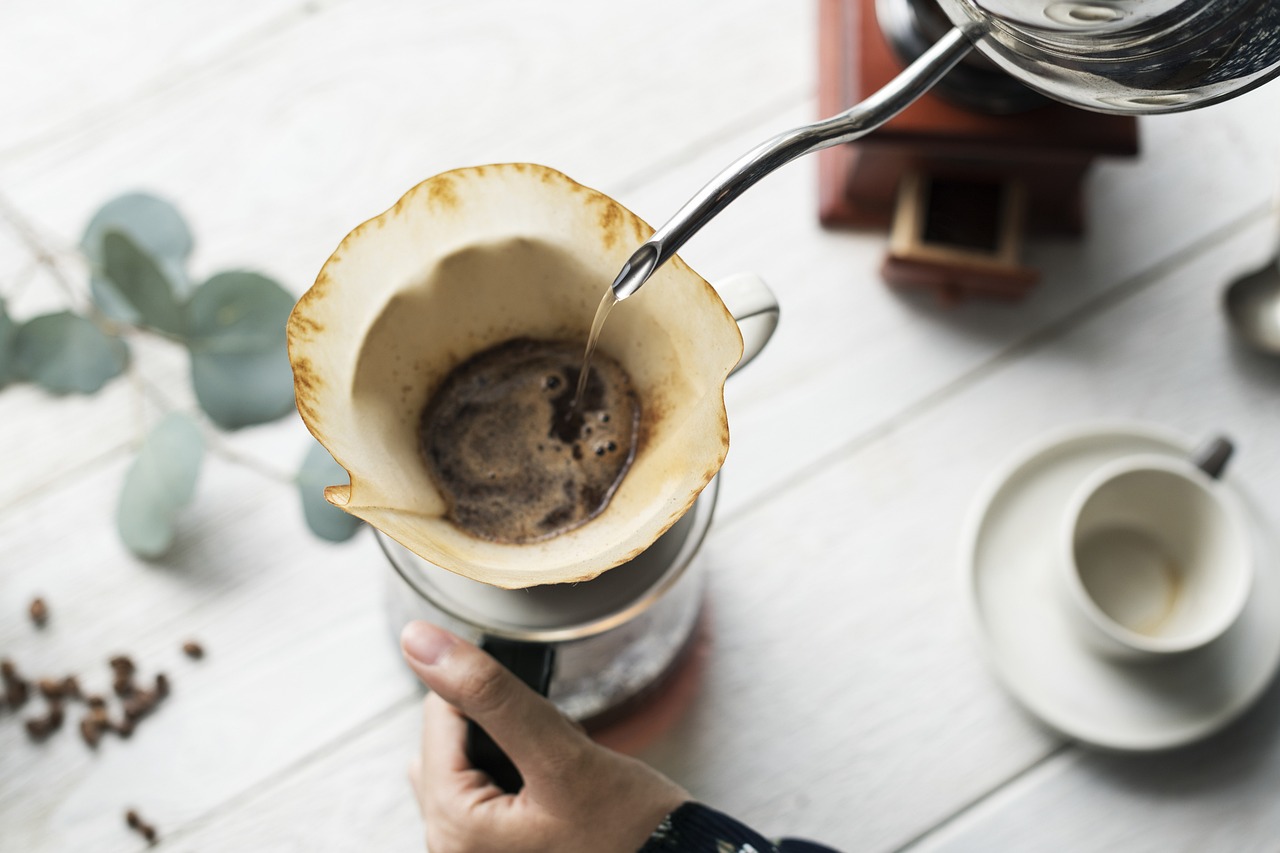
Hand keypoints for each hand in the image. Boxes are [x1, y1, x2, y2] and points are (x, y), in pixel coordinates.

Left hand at [401, 622, 688, 852]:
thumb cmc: (628, 829)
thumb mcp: (561, 753)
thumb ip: (488, 695)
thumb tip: (418, 640)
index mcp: (450, 828)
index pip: (438, 718)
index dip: (493, 699)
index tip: (543, 724)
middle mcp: (447, 848)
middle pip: (449, 744)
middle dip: (500, 731)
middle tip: (556, 758)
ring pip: (468, 764)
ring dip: (509, 751)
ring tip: (557, 777)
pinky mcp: (493, 851)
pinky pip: (483, 792)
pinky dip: (515, 775)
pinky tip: (553, 791)